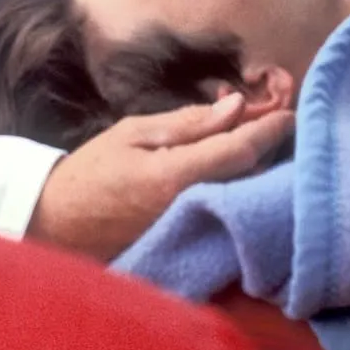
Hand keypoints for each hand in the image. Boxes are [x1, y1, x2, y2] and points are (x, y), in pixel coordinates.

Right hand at [25, 93, 295, 261]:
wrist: (59, 222)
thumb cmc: (93, 170)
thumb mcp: (134, 132)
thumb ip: (187, 123)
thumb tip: (234, 107)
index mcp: (175, 176)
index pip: (239, 151)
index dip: (269, 131)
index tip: (289, 113)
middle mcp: (191, 207)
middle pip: (250, 175)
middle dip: (268, 147)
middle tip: (275, 120)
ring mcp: (192, 229)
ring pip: (242, 194)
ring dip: (257, 168)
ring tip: (260, 141)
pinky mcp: (190, 241)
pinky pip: (226, 212)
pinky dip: (238, 189)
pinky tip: (238, 174)